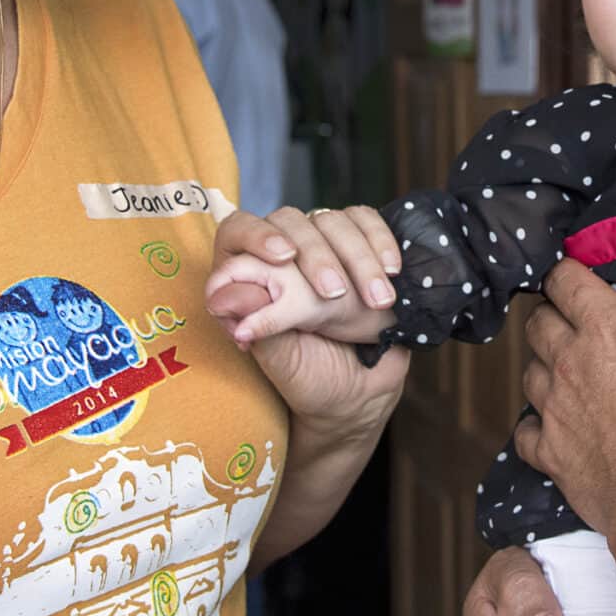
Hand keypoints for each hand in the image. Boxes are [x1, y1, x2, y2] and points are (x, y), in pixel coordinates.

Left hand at [210, 207, 407, 428]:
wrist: (358, 394)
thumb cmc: (309, 379)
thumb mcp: (280, 358)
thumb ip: (255, 325)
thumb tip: (223, 296)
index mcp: (246, 278)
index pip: (238, 230)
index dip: (255, 235)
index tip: (284, 256)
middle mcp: (281, 255)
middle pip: (290, 220)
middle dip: (316, 256)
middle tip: (335, 293)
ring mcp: (322, 246)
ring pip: (333, 221)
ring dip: (358, 259)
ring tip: (377, 302)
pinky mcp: (359, 245)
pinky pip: (367, 222)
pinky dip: (381, 242)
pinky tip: (392, 270)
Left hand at [512, 218, 615, 535]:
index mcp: (605, 325)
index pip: (563, 279)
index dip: (566, 273)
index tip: (574, 274)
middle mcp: (569, 360)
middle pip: (538, 322)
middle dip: (550, 315)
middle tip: (570, 319)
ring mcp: (554, 408)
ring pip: (529, 372)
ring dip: (542, 366)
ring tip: (564, 369)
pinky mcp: (551, 453)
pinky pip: (526, 432)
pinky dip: (535, 426)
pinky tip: (552, 427)